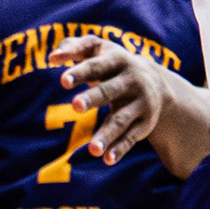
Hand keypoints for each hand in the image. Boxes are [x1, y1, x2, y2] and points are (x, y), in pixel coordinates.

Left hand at [48, 39, 169, 165]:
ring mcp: (139, 103)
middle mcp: (131, 80)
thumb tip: (51, 56)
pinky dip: (120, 149)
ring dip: (107, 134)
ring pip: (121, 120)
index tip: (63, 81)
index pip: (96, 65)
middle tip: (75, 105)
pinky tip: (107, 160)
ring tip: (92, 150)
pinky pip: (131, 138)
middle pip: (109, 90)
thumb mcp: (100, 50)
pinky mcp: (144, 124)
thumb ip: (76, 48)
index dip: (80, 72)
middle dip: (93, 98)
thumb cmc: (115, 64)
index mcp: (117, 59)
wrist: (158, 82)